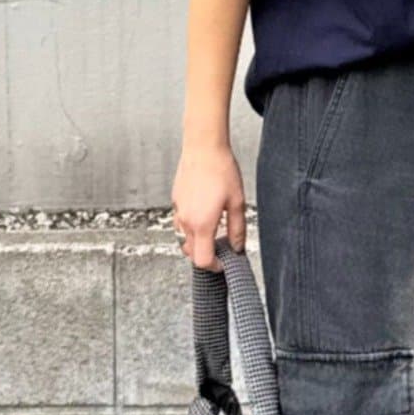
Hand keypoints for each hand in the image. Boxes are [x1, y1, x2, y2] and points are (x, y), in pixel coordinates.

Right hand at [170, 141, 246, 270]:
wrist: (203, 148)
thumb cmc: (221, 171)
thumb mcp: (237, 203)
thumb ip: (238, 229)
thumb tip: (238, 246)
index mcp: (202, 224)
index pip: (202, 260)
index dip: (215, 266)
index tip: (224, 262)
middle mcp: (186, 221)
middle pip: (191, 253)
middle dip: (206, 255)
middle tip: (222, 248)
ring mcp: (178, 211)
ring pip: (184, 239)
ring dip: (198, 242)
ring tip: (214, 231)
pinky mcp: (176, 201)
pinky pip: (181, 223)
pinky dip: (191, 228)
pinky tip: (204, 216)